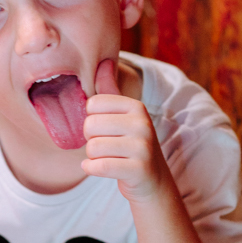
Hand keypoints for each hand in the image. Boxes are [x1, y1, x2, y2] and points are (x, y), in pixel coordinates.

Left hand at [82, 59, 166, 202]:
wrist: (152, 181)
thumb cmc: (130, 145)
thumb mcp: (124, 116)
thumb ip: (110, 90)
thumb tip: (104, 61)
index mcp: (136, 107)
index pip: (92, 105)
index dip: (92, 120)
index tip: (107, 130)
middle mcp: (142, 123)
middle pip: (89, 126)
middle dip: (91, 140)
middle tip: (108, 147)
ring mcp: (143, 147)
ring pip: (92, 148)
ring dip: (93, 157)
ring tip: (110, 158)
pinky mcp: (138, 169)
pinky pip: (97, 166)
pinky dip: (92, 169)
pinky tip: (101, 169)